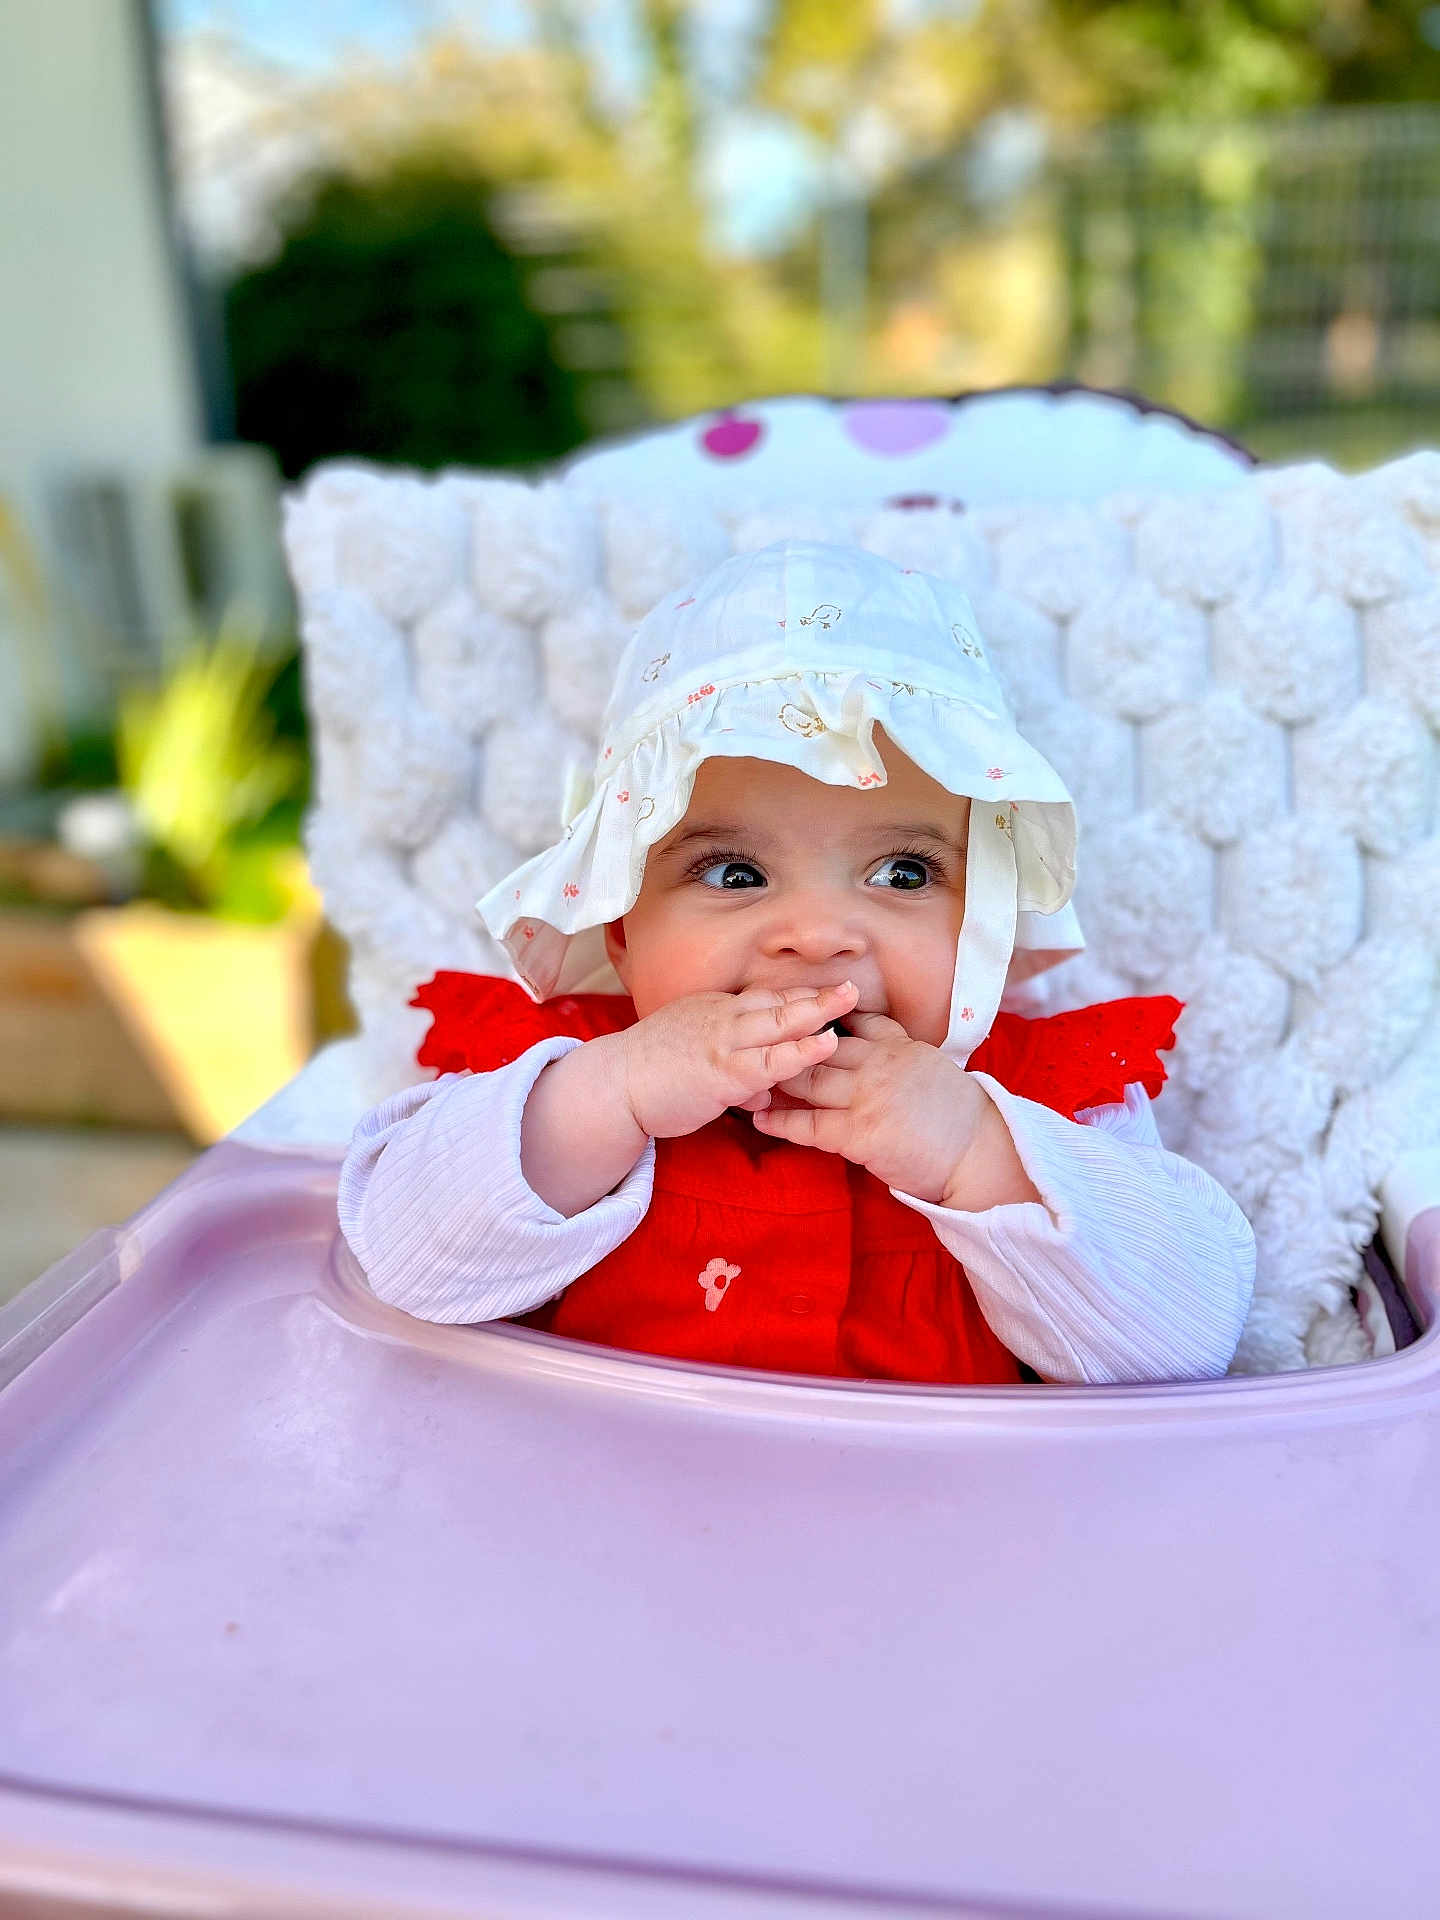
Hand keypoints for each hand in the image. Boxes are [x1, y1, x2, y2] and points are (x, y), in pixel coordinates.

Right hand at [617, 981, 857, 1139]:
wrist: (614, 1087)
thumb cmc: (652, 1079)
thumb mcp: (693, 1061)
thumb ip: (733, 1071)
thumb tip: (763, 1090)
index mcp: (712, 1010)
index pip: (762, 999)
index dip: (795, 996)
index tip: (823, 993)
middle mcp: (721, 1017)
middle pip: (776, 1000)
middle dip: (815, 993)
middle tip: (850, 985)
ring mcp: (724, 1042)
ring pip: (778, 1021)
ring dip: (817, 1010)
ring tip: (851, 998)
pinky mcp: (725, 1071)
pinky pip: (771, 1059)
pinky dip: (801, 1050)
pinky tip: (826, 1043)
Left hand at [754, 1011, 1032, 1207]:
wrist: (977, 1154)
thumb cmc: (956, 1118)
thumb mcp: (930, 1067)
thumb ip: (896, 1052)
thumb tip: (864, 1043)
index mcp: (899, 1045)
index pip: (854, 1019)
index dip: (818, 1015)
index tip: (788, 1011)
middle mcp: (880, 1063)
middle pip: (819, 1045)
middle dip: (785, 1044)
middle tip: (751, 1045)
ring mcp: (868, 1097)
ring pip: (809, 1080)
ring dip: (774, 1079)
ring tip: (745, 1079)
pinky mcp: (860, 1134)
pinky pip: (809, 1125)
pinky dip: (780, 1121)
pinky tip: (759, 1118)